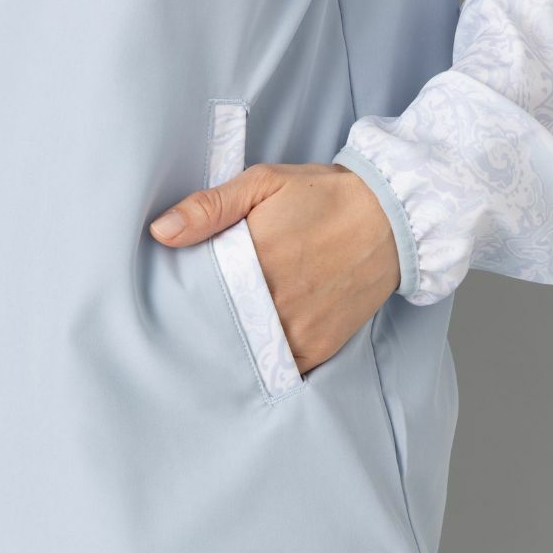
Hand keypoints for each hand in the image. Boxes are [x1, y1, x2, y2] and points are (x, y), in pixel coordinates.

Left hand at [149, 163, 399, 373]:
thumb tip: (161, 232)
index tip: (170, 297)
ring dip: (229, 348)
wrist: (392, 218)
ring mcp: (299, 328)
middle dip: (201, 325)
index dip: (181, 297)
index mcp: (255, 257)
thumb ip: (210, 206)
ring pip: (246, 353)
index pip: (199, 291)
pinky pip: (279, 369)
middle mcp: (276, 298)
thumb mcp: (263, 183)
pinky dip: (262, 364)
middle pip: (219, 326)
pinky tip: (247, 353)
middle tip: (182, 325)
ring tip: (210, 341)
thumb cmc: (322, 196)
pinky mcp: (318, 347)